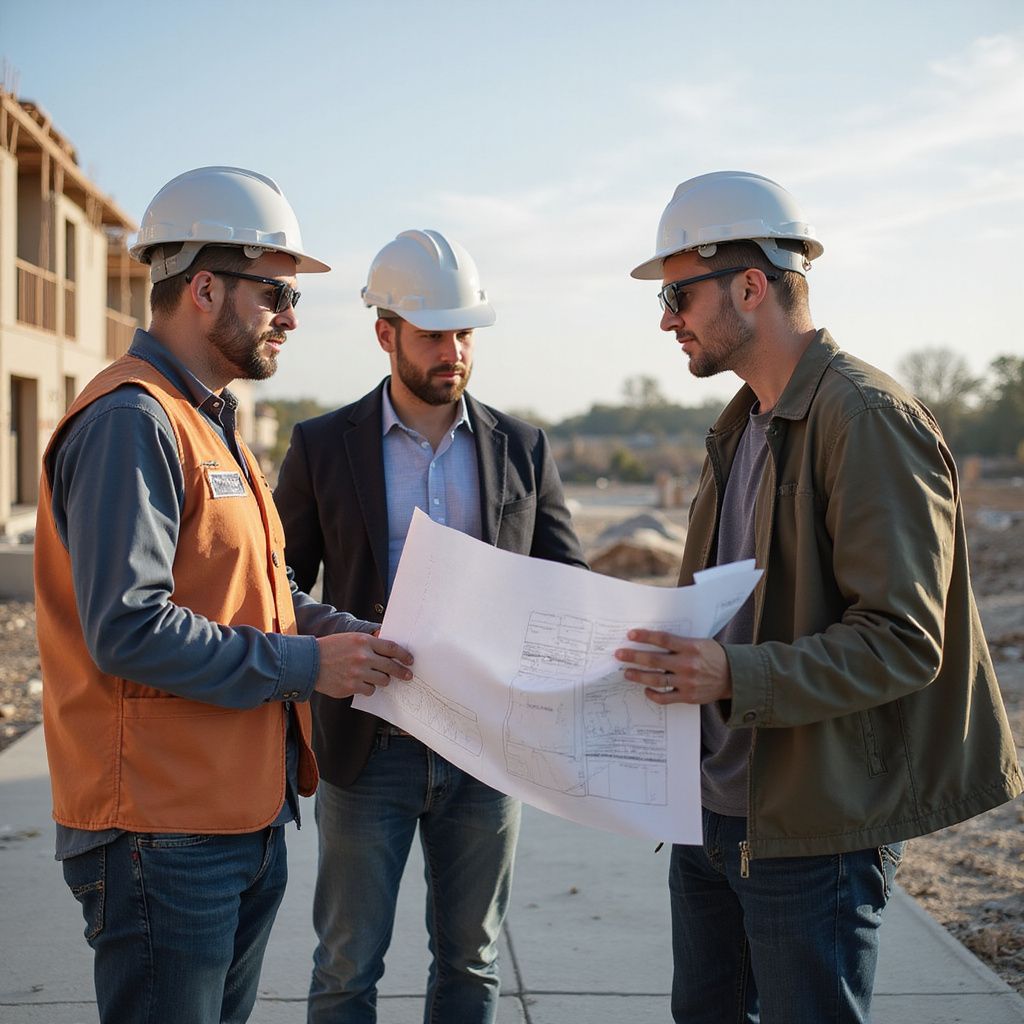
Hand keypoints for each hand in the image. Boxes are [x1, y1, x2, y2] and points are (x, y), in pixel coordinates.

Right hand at [314, 632, 413, 698]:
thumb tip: (387, 648)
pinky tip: (361, 683)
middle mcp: (363, 656)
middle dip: (401, 672)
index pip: (391, 648)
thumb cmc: (331, 648)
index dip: (403, 655)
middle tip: (407, 675)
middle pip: (391, 666)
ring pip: (382, 680)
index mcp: (364, 641)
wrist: (309, 662)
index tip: (410, 660)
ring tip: (375, 677)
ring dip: (382, 680)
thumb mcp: (351, 638)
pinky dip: (368, 688)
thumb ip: (369, 643)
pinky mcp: (351, 687)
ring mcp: (358, 673)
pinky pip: (370, 690)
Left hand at [615, 629, 730, 704]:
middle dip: (634, 657)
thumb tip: (653, 640)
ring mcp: (687, 682)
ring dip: (639, 676)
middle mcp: (687, 665)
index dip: (645, 637)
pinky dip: (653, 694)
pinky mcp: (688, 696)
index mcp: (690, 647)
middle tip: (619, 654)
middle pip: (655, 660)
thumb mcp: (700, 642)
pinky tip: (646, 689)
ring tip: (626, 672)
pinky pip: (665, 698)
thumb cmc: (714, 656)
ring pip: (656, 680)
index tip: (630, 635)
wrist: (734, 677)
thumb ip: (679, 643)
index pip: (663, 639)